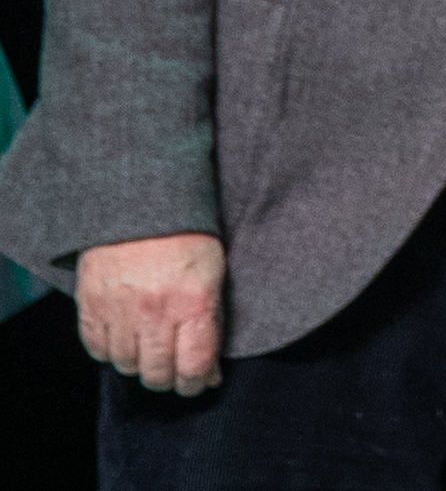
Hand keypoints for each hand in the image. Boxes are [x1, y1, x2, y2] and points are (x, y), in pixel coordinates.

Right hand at [76, 232, 224, 394]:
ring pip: (126, 365)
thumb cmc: (189, 233)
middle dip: (169, 380)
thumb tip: (211, 369)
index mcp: (193, 302)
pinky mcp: (91, 304)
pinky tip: (123, 342)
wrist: (143, 201)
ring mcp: (119, 310)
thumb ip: (213, 319)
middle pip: (158, 372)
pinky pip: (96, 349)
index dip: (198, 383)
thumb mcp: (215, 271)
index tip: (200, 384)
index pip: (194, 365)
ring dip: (139, 366)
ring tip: (149, 355)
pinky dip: (110, 353)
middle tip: (174, 375)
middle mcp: (154, 312)